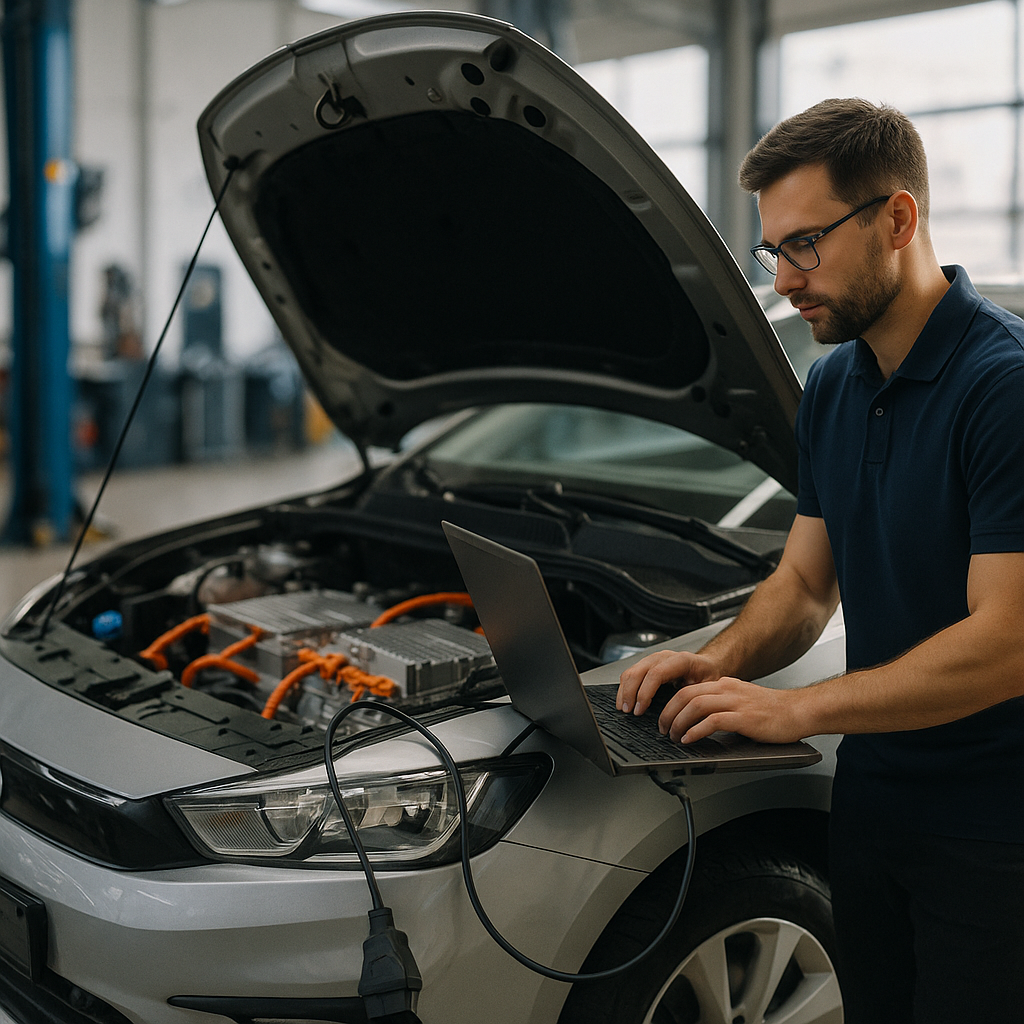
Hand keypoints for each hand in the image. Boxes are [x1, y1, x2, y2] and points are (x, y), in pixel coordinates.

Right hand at [617, 650, 722, 715]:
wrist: (706, 666)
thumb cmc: (708, 677)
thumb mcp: (710, 688)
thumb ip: (697, 700)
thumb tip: (685, 719)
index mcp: (681, 661)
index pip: (656, 674)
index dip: (645, 692)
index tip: (640, 709)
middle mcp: (664, 657)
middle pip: (639, 671)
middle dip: (630, 693)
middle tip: (628, 712)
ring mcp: (653, 659)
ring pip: (632, 671)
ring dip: (624, 691)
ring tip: (623, 708)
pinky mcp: (647, 665)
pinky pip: (630, 673)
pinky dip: (624, 688)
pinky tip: (624, 700)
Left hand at [658, 677, 805, 744]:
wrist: (799, 711)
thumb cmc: (772, 711)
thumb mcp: (741, 702)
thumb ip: (721, 706)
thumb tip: (698, 721)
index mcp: (724, 685)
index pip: (687, 689)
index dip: (670, 704)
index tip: (664, 718)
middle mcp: (727, 690)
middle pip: (686, 695)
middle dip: (668, 713)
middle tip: (662, 729)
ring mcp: (736, 702)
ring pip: (695, 705)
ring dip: (679, 722)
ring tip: (673, 736)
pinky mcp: (744, 718)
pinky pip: (713, 721)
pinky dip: (696, 731)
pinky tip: (690, 739)